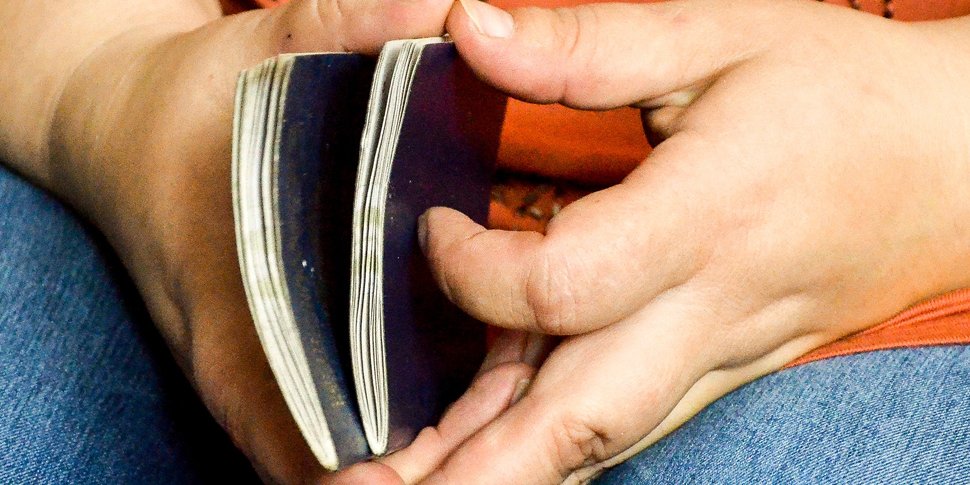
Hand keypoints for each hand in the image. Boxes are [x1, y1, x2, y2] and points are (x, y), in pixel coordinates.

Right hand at [38, 0, 527, 481]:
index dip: (421, 476)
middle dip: (474, 442)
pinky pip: (380, 414)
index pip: (335, 474)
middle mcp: (264, 389)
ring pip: (390, 452)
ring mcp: (280, 384)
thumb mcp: (254, 59)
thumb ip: (344, 27)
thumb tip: (439, 6)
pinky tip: (499, 347)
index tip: (502, 434)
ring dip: (468, 423)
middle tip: (544, 376)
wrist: (124, 133)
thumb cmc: (179, 112)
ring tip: (533, 361)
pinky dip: (445, 398)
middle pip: (385, 474)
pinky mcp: (297, 364)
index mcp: (244, 348)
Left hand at [415, 0, 969, 481]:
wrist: (950, 162)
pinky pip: (620, 419)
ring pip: (595, 442)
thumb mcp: (719, 31)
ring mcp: (716, 353)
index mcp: (706, 219)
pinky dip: (546, 446)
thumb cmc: (840, 94)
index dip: (473, 270)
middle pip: (578, 422)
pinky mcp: (717, 364)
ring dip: (500, 479)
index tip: (433, 228)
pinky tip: (485, 457)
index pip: (563, 287)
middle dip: (475, 472)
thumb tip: (470, 27)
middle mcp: (708, 311)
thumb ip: (586, 43)